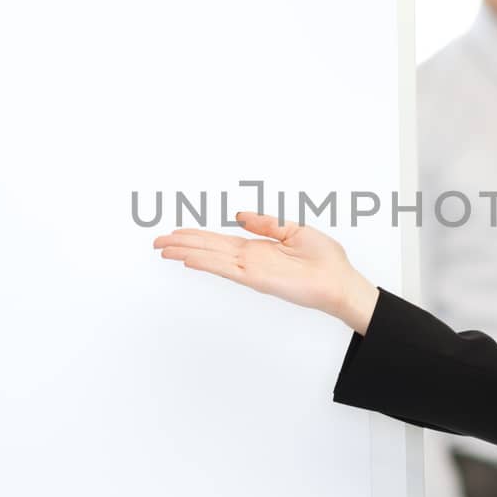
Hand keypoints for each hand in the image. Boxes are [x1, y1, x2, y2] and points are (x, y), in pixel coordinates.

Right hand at [152, 210, 379, 331]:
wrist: (340, 281)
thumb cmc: (325, 260)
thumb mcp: (294, 230)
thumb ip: (265, 223)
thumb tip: (239, 216)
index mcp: (257, 248)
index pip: (219, 241)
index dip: (196, 236)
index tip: (175, 232)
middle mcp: (250, 260)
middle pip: (208, 249)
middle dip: (182, 245)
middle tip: (156, 242)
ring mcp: (251, 270)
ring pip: (211, 259)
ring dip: (186, 253)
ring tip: (163, 249)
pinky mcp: (257, 279)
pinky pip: (226, 269)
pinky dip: (207, 263)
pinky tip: (189, 259)